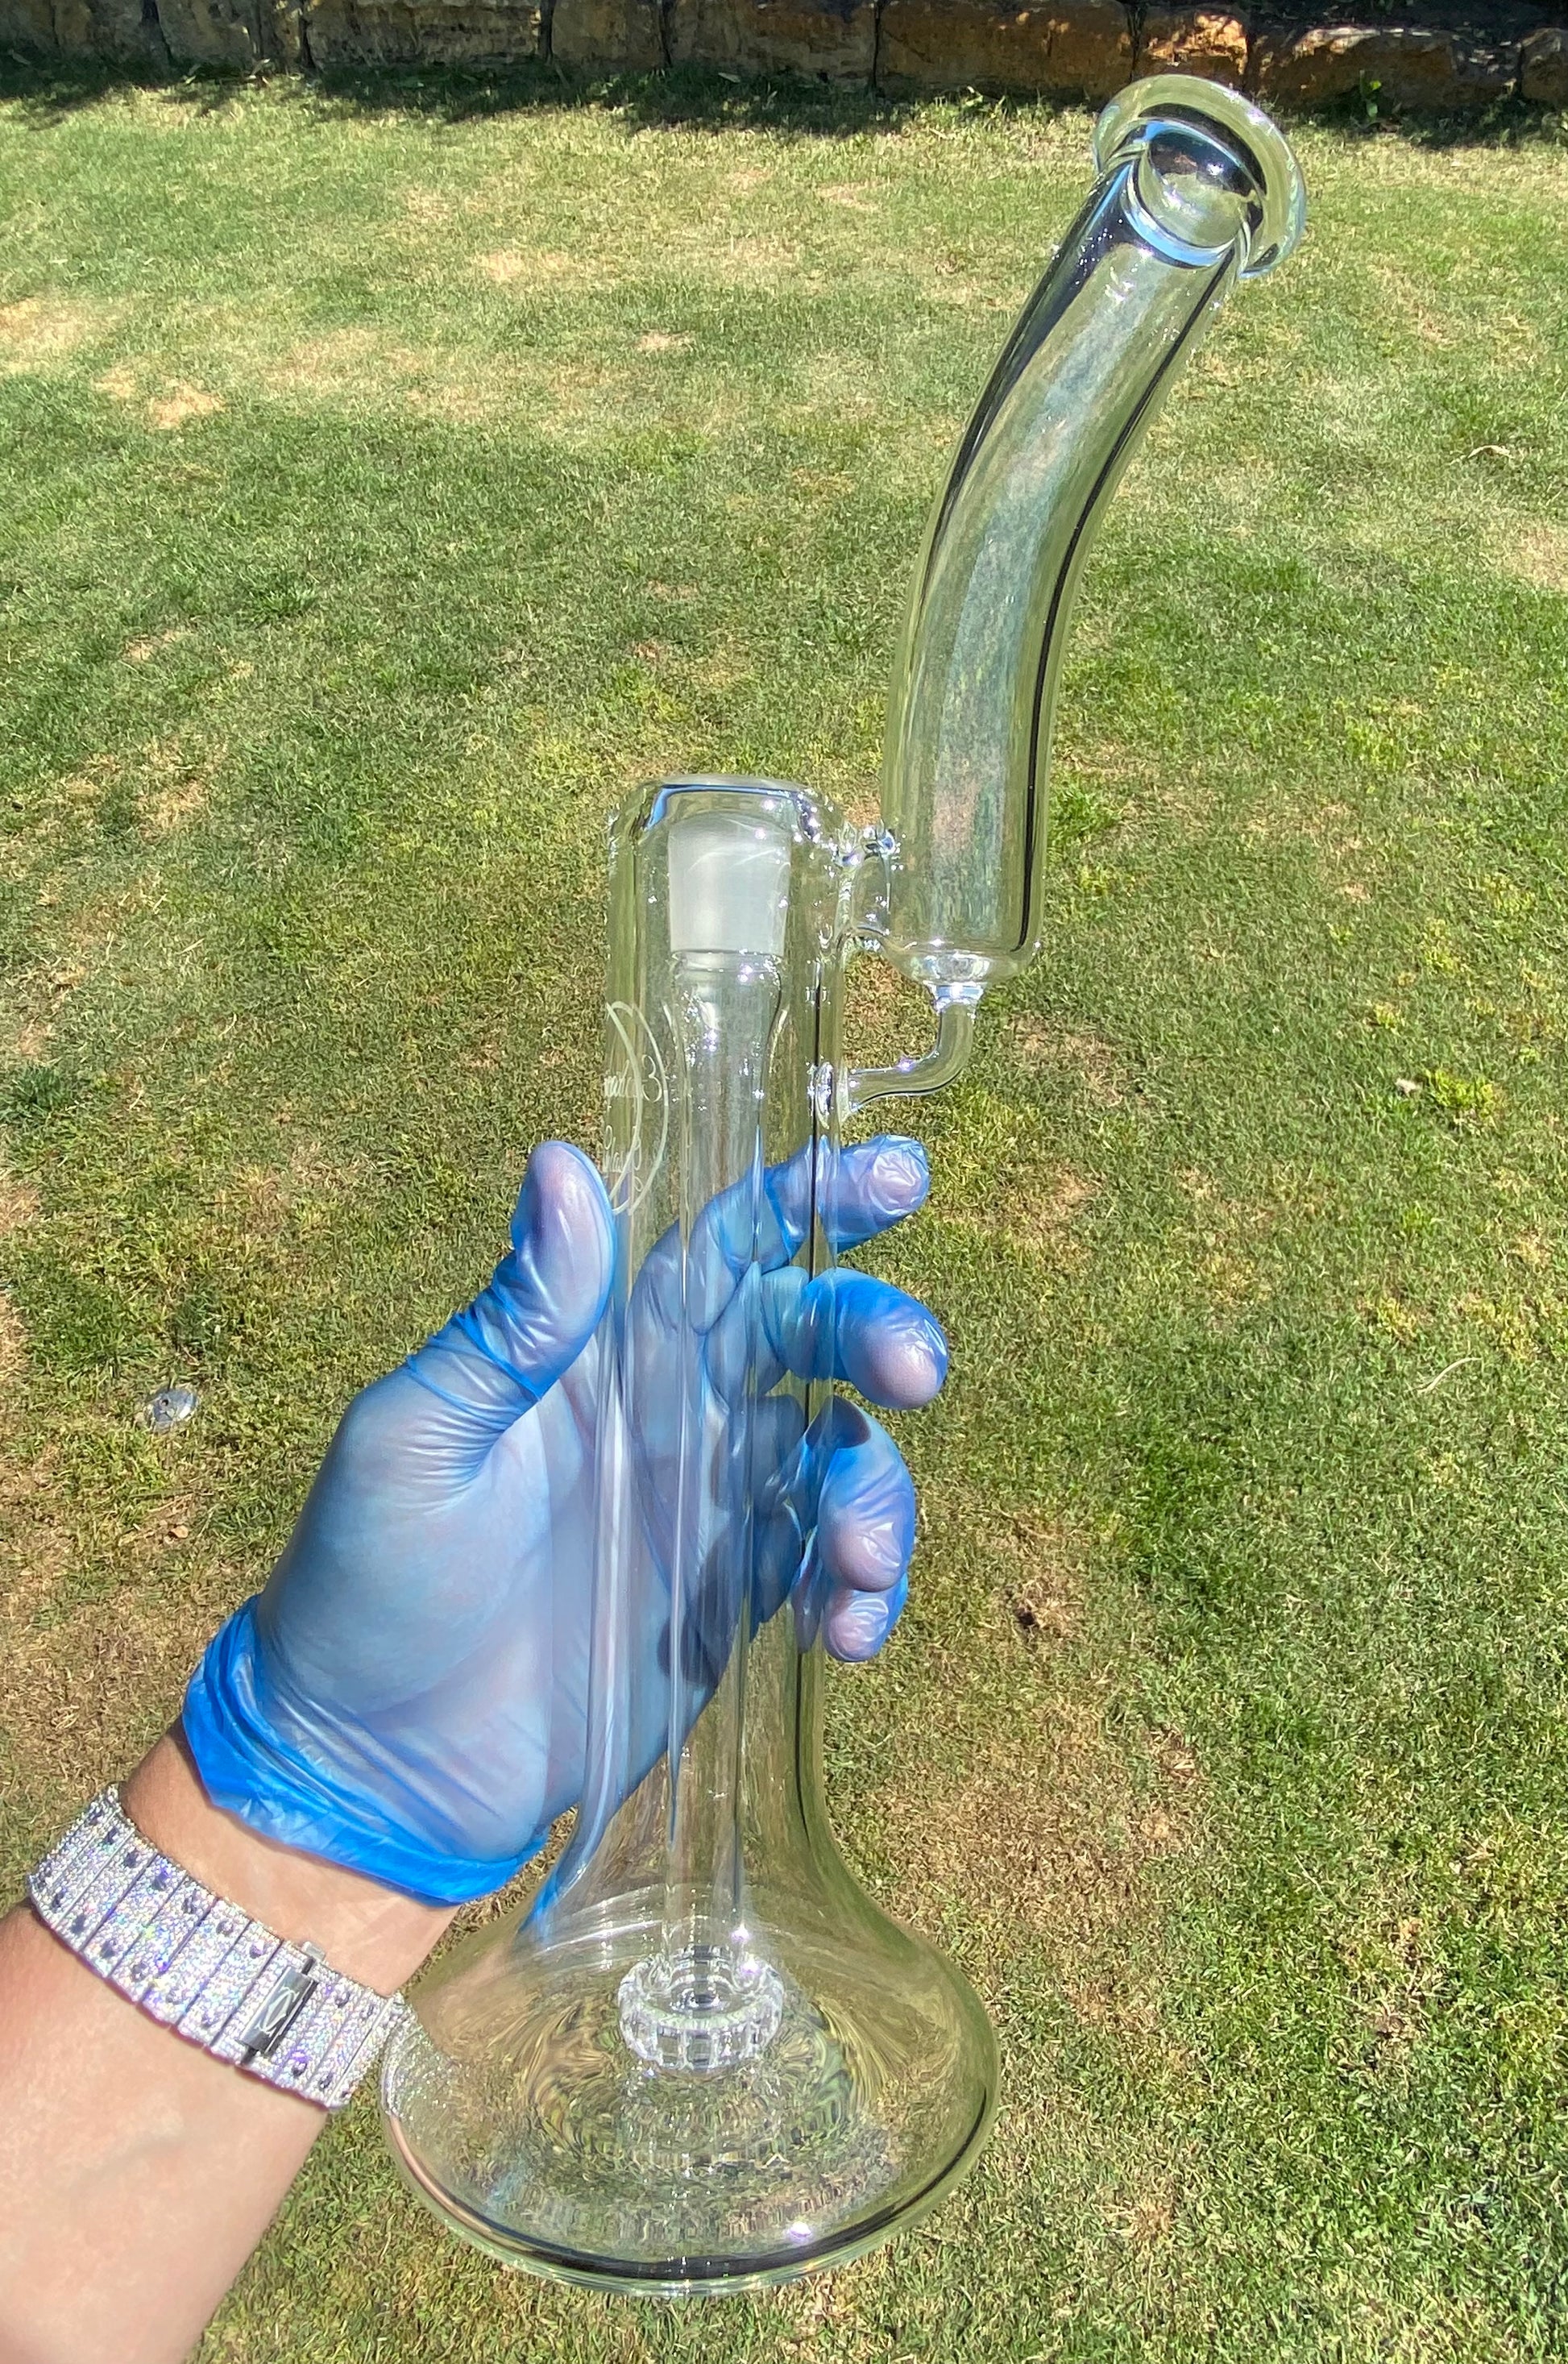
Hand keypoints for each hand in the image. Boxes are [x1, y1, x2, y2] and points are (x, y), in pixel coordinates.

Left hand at [182, 1137, 946, 1903]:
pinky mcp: (737, 1605)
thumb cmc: (368, 1582)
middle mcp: (674, 1412)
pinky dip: (865, 1590)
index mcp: (603, 1351)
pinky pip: (835, 1571)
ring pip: (843, 1453)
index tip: (896, 1177)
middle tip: (912, 1369)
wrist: (374, 1766)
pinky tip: (844, 1633)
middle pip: (811, 1336)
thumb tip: (562, 1162)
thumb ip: (512, 1321)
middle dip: (879, 1334)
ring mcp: (713, 1509)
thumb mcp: (419, 1439)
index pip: (723, 1248)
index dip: (810, 1198)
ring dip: (879, 1486)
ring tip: (858, 1557)